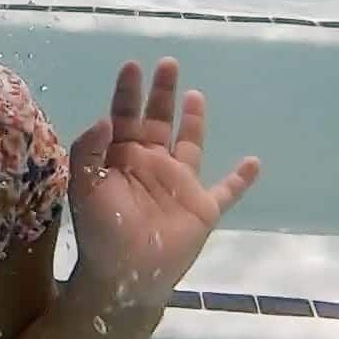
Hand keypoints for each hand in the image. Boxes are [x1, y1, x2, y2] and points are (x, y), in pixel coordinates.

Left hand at [67, 58, 259, 306]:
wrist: (124, 275)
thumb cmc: (100, 230)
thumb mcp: (85, 187)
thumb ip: (90, 150)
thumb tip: (105, 118)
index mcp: (121, 157)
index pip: (124, 115)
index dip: (128, 91)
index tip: (133, 65)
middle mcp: (151, 164)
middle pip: (158, 119)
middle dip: (162, 92)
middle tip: (168, 63)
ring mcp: (178, 184)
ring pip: (190, 144)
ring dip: (194, 120)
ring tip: (195, 94)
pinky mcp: (202, 207)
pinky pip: (227, 190)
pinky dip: (241, 178)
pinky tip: (253, 161)